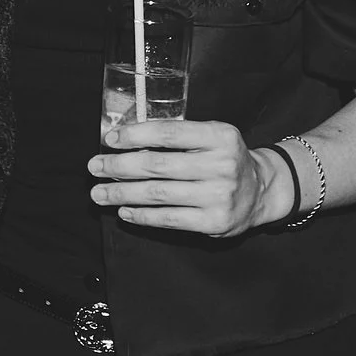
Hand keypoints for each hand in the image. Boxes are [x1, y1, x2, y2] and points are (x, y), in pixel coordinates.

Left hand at [88, 117, 290, 235]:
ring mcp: (220, 195)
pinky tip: (123, 211)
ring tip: (99, 193)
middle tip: (94, 167)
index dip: (135, 136)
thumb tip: (122, 140)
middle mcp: (222, 165)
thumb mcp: (210, 137)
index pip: (169, 133)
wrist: (261, 190)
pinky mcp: (214, 222)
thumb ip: (175, 136)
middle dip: (119, 167)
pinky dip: (141, 215)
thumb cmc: (224, 159)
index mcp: (220, 136)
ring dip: (122, 194)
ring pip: (158, 194)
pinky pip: (168, 219)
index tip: (109, 140)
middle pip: (158, 165)